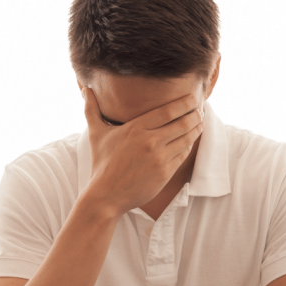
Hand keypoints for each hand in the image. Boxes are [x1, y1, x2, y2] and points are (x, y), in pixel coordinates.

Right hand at [82, 88, 202, 215]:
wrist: (106, 196)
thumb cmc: (102, 164)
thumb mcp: (96, 134)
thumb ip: (92, 109)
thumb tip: (85, 89)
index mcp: (136, 128)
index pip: (169, 110)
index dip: (185, 103)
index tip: (193, 98)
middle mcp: (150, 141)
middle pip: (182, 122)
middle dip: (195, 114)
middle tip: (200, 109)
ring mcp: (159, 158)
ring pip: (186, 139)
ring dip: (196, 129)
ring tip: (200, 122)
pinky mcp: (165, 173)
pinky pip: (183, 155)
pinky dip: (189, 146)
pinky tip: (191, 140)